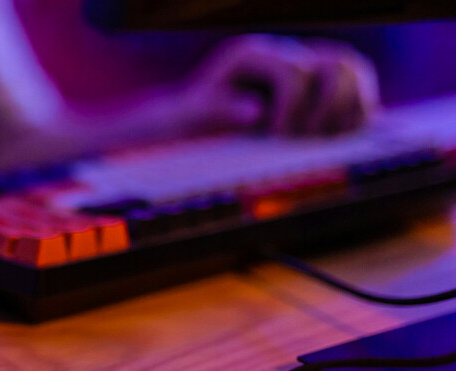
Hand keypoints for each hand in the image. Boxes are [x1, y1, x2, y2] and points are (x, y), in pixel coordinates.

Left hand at [179, 34, 379, 135]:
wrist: (198, 113)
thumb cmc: (195, 113)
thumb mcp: (196, 113)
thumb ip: (221, 111)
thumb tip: (257, 111)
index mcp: (252, 54)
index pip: (294, 71)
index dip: (293, 107)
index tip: (279, 136)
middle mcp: (284, 51)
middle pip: (337, 65)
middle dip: (328, 108)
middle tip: (305, 137)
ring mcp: (305, 62)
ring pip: (353, 68)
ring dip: (350, 108)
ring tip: (325, 136)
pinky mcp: (320, 79)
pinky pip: (358, 81)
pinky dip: (358, 108)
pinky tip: (337, 133)